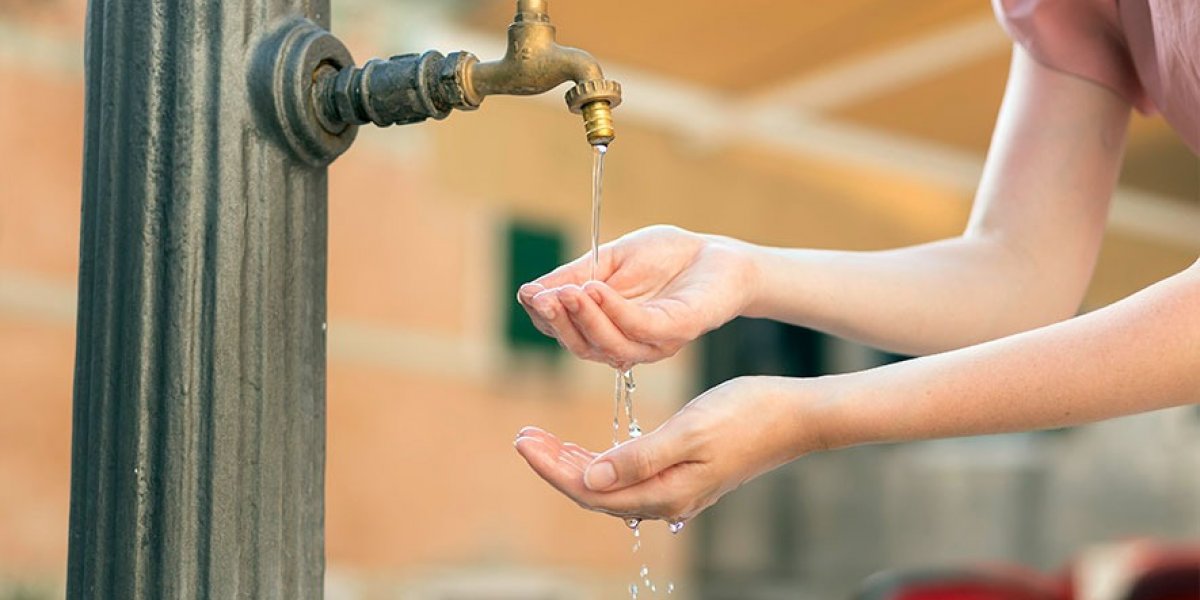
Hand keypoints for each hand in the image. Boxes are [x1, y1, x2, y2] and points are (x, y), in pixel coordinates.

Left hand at [512, 376, 821, 522]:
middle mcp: (667, 498)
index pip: (590, 488)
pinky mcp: (683, 475)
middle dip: (555, 465)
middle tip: (523, 436)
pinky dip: (601, 461)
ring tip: (543, 440)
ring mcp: (676, 489)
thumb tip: (590, 477)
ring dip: (574, 463)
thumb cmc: (747, 415)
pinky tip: (588, 449)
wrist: (795, 416)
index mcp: (665, 491)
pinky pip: (629, 476)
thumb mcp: (690, 430)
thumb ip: (639, 457)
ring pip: (610, 485)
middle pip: (594, 491)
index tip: (524, 440)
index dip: (553, 467)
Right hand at [517, 225, 756, 368]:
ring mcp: (653, 343)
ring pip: (608, 345)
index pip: (566, 332)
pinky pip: (639, 328)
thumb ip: (575, 276)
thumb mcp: (610, 260)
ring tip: (566, 292)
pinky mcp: (677, 331)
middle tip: (541, 298)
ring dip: (583, 318)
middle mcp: (627, 343)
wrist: (718, 253)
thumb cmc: (666, 257)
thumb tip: (529, 292)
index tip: (529, 293)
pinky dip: (613, 310)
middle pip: (582, 346)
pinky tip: (596, 289)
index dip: (545, 316)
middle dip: (559, 323)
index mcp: (607, 328)